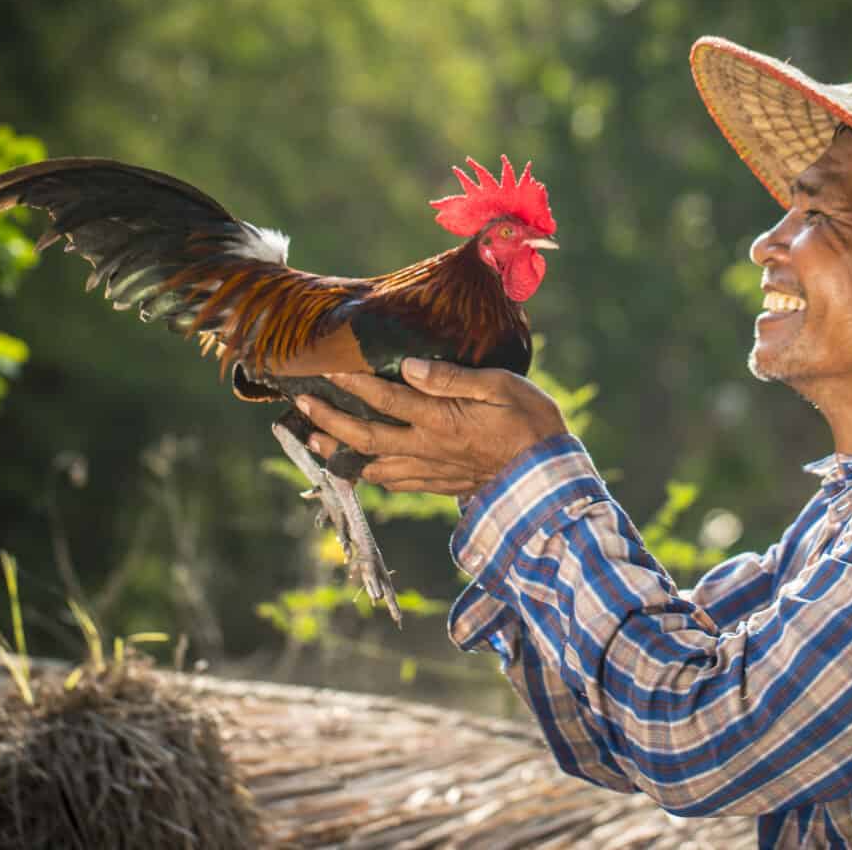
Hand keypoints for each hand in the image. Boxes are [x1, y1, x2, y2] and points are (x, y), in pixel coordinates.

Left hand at [298, 358, 567, 495]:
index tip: (326, 368)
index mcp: (440, 420)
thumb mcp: (501, 386)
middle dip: (329, 419)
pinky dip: (371, 476)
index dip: (352, 383)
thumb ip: (452, 377)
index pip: (385, 398)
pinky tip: (360, 470)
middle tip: (301, 404)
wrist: (551, 475)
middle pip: (366, 436)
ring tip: (314, 439)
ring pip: (373, 465)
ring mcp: (432, 471)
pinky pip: (396, 483)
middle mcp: (428, 449)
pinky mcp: (441, 486)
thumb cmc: (532, 422)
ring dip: (339, 452)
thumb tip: (409, 366)